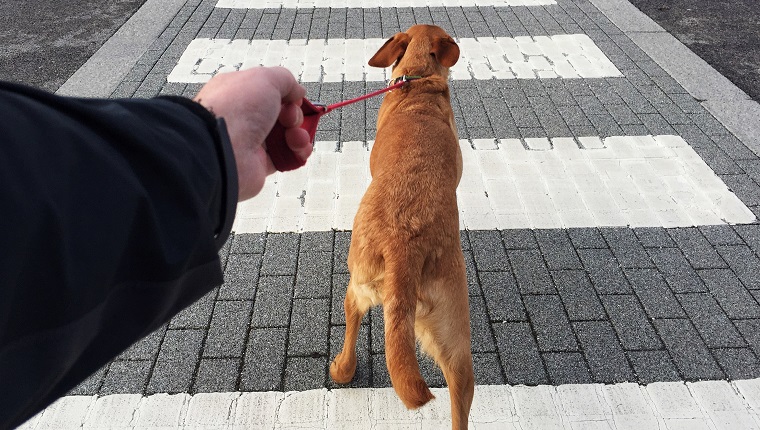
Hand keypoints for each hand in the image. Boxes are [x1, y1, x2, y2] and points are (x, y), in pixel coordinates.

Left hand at [194, 67, 311, 200]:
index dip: (287, 95)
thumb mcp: (265, 79)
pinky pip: (286, 157)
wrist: (222, 149)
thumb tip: (297, 91)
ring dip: (300, 134)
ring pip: (286, 136)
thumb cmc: (235, 110)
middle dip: (295, 115)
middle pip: (282, 114)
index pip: (270, 91)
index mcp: (240, 92)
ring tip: (296, 136)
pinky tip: (299, 150)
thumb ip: (285, 80)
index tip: (294, 99)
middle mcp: (244, 116)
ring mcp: (251, 140)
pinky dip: (298, 153)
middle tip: (289, 118)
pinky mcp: (259, 163)